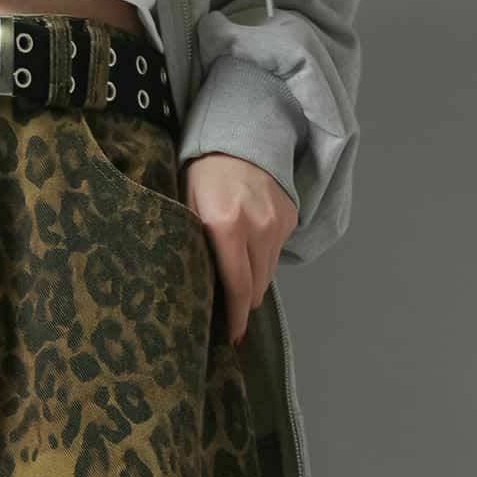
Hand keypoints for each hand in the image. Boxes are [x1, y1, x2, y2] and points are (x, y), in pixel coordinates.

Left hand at [183, 152, 298, 345]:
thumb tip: (199, 293)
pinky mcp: (290, 216)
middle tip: (228, 315)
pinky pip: (276, 253)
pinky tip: (248, 247)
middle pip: (256, 287)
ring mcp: (278, 221)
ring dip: (253, 282)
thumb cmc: (201, 178)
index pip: (237, 287)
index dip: (236, 317)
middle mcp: (258, 226)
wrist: (237, 138)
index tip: (233, 338)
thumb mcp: (186, 212)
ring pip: (268, 273)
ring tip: (236, 282)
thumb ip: (195, 250)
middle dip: (243, 305)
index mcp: (226, 227)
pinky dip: (262, 258)